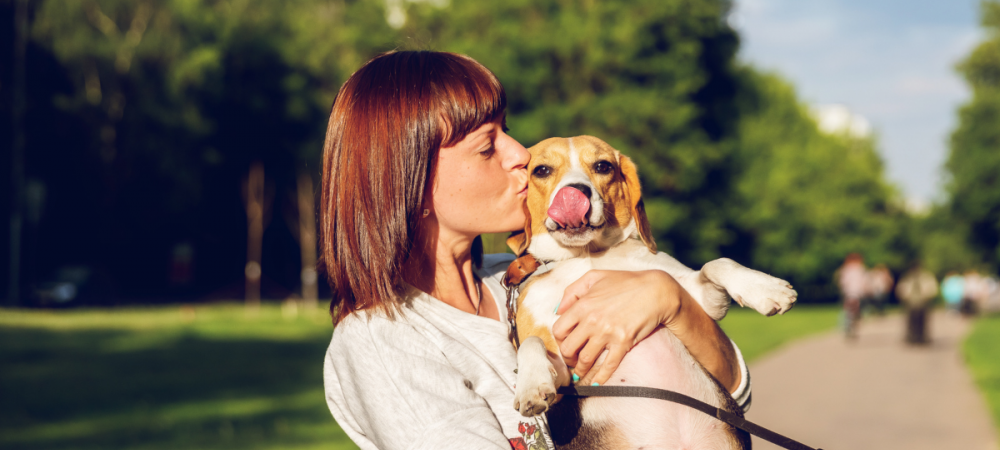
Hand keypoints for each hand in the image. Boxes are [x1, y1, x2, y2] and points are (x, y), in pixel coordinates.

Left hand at [551, 270, 680, 384]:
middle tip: (571, 360)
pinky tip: (595, 383)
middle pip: (568, 348)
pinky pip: (608, 366)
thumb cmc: (626, 282)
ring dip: (580, 370)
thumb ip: (572, 291)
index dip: (560, 340)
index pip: (559, 330)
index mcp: (582, 305)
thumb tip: (558, 310)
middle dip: (567, 358)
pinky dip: (600, 378)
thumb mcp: (594, 277)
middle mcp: (592, 321)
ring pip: (585, 360)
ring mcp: (607, 333)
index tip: (565, 343)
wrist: (656, 290)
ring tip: (580, 373)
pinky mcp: (623, 343)